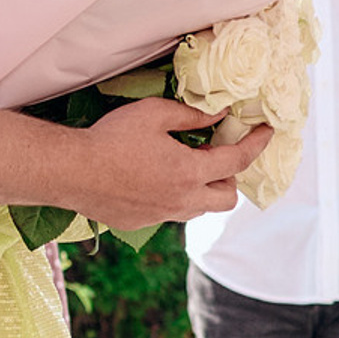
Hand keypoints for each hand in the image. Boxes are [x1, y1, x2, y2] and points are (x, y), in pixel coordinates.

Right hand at [68, 100, 270, 228]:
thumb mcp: (154, 114)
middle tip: (216, 155)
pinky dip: (174, 197)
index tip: (267, 132)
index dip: (257, 143)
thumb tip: (220, 115)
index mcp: (190, 172)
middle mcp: (182, 200)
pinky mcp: (141, 223)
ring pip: (199, 208)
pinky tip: (153, 179)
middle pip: (227, 198)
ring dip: (202, 189)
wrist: (71, 171)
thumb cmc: (112, 138)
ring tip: (184, 167)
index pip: (238, 160)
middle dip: (231, 177)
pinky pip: (170, 212)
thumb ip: (192, 116)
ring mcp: (162, 216)